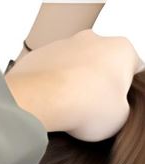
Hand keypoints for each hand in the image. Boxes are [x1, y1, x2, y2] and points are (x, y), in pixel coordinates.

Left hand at [5, 29, 143, 140]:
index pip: (130, 70)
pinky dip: (46, 85)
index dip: (121, 92)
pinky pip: (45, 72)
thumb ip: (119, 109)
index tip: (111, 106)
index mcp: (121, 50)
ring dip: (68, 84)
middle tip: (86, 109)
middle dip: (93, 84)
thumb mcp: (118, 118)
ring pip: (70, 66)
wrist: (43, 100)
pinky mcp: (38, 55)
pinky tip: (45, 102)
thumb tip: (109, 111)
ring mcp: (62, 45)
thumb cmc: (83, 105)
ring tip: (63, 108)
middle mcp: (92, 40)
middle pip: (98, 65)